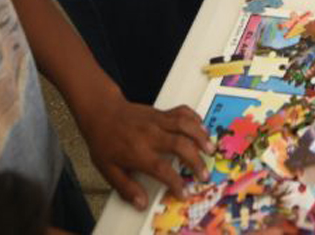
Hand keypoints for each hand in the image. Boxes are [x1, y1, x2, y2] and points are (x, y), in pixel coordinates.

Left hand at [75, 89, 211, 209]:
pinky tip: (201, 126)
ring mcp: (158, 120)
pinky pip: (181, 111)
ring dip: (200, 136)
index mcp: (138, 152)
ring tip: (211, 149)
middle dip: (196, 160)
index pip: (162, 169)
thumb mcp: (108, 170)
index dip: (175, 182)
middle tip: (205, 174)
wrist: (103, 112)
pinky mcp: (161, 111)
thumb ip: (126, 188)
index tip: (184, 193)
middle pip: (180, 145)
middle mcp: (151, 135)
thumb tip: (142, 204)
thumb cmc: (105, 142)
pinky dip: (194, 117)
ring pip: (184, 125)